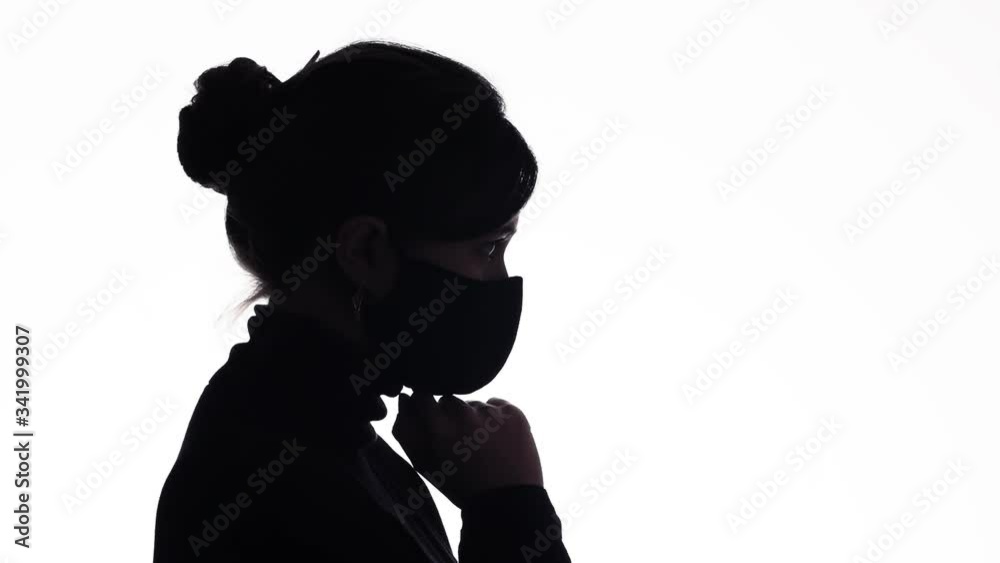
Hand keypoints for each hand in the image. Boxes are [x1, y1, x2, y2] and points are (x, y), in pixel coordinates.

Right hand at [392, 393, 542, 508]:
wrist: (507, 503)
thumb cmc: (462, 488)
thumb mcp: (426, 466)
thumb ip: (407, 431)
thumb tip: (404, 399)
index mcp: (439, 427)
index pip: (422, 396)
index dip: (425, 407)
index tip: (432, 421)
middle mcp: (465, 414)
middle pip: (449, 400)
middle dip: (450, 414)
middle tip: (459, 439)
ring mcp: (491, 413)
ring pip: (475, 404)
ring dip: (474, 418)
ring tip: (482, 446)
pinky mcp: (514, 414)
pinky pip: (498, 406)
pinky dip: (496, 418)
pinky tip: (499, 440)